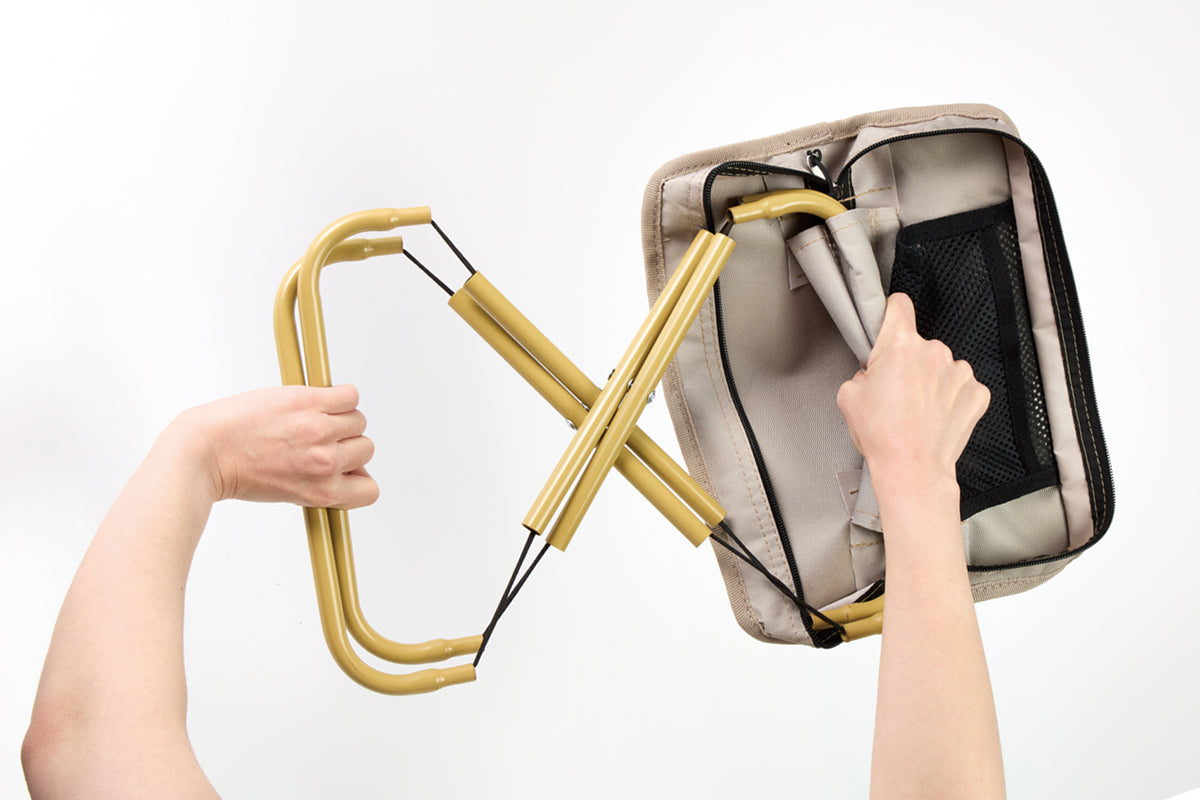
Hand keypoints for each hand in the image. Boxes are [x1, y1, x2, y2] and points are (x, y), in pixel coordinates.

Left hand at [173, 384, 379, 509]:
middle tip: (318, 439)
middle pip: (365, 448)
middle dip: (345, 443)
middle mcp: (326, 462)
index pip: (370, 489)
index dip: (357, 476)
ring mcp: (319, 430)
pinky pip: (349, 394)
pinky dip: (340, 395)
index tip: (344, 468)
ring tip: (312, 419)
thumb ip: (322, 485)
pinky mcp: (308, 401)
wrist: (207, 451)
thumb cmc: (237, 472)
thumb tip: (348, 473)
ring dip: (341, 417)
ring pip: (358, 420)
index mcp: (322, 490)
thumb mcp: (288, 493)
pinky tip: (318, 400)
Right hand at [836, 293, 989, 482]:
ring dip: (931, 381)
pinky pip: (961, 387)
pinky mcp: (977, 393)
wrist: (912, 470)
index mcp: (900, 346)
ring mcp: (960, 372)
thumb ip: (862, 373)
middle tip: (896, 391)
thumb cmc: (882, 437)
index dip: (891, 313)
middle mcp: (934, 352)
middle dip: (908, 362)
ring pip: (942, 366)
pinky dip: (951, 398)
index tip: (891, 320)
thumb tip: (873, 374)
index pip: (899, 305)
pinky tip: (936, 417)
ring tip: (917, 410)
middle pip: (919, 344)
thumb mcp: (849, 397)